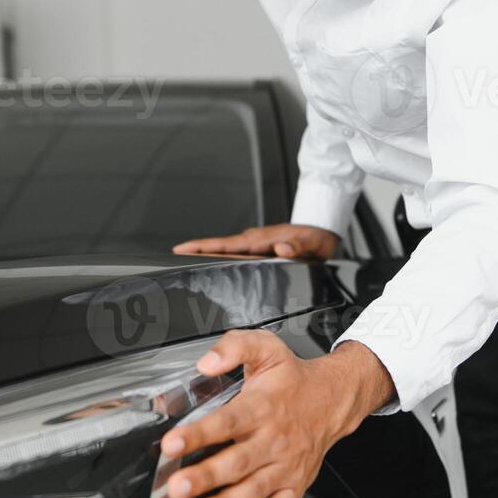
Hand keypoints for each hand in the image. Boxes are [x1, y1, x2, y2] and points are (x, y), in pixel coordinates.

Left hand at [160, 331, 395, 497]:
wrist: (334, 399)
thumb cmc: (293, 379)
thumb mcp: (265, 349)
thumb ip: (234, 347)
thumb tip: (207, 361)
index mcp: (262, 407)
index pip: (227, 422)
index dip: (198, 433)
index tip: (172, 443)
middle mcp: (273, 440)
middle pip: (236, 462)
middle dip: (205, 476)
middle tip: (178, 487)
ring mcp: (284, 466)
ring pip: (253, 490)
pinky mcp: (293, 486)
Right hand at [172, 223, 339, 259]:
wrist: (323, 231)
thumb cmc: (315, 239)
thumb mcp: (310, 246)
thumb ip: (296, 248)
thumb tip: (281, 250)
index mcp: (260, 240)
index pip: (225, 243)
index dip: (202, 246)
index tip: (182, 248)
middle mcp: (253, 241)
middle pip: (218, 246)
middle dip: (195, 251)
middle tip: (174, 258)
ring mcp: (254, 244)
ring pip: (224, 250)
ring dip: (206, 255)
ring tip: (187, 264)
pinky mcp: (258, 249)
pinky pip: (234, 253)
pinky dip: (220, 257)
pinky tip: (213, 266)